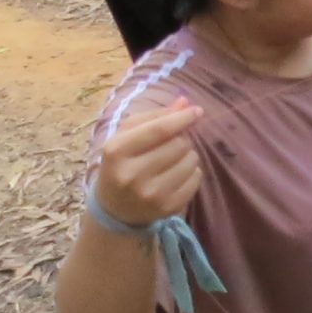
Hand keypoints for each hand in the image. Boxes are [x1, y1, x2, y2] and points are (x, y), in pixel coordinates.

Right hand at [92, 100, 202, 228]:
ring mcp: (150, 194)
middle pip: (179, 144)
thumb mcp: (126, 136)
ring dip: (188, 155)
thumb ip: (154, 117)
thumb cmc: (122, 163)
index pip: (159, 130)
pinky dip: (192, 172)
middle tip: (172, 144)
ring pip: (191, 161)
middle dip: (182, 138)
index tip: (197, 110)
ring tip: (173, 160)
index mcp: (116, 151)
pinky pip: (196, 179)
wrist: (114, 209)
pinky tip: (176, 176)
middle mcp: (132, 174)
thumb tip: (185, 103)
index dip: (182, 118)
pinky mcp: (167, 208)